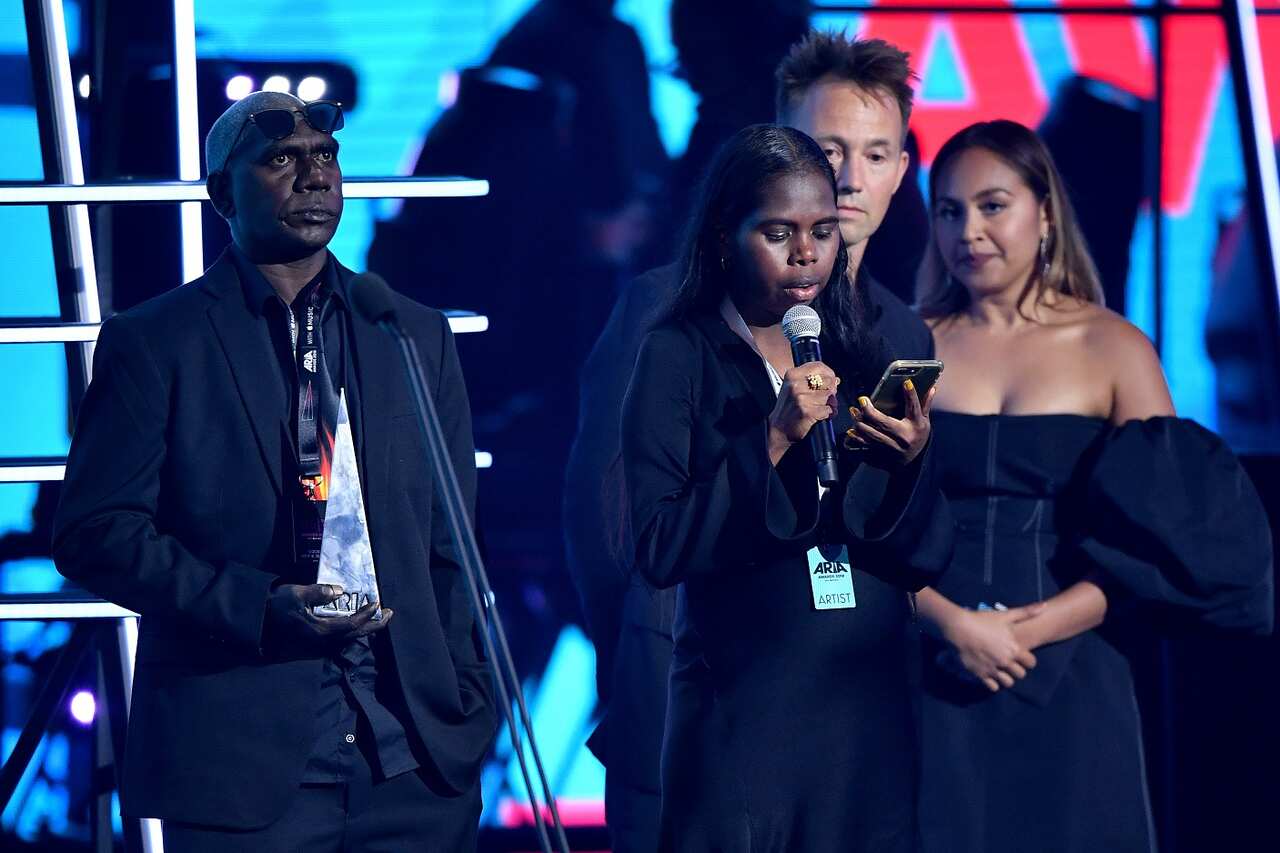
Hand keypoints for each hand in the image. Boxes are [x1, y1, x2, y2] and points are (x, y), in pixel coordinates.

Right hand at [264, 583, 393, 653]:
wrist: (254, 626)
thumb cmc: (274, 608)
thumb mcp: (296, 594)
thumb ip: (320, 592)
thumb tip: (340, 591)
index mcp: (321, 632)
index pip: (353, 624)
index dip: (367, 614)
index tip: (377, 602)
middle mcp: (322, 644)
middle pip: (356, 636)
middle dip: (375, 625)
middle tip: (390, 614)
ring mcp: (316, 649)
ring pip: (348, 641)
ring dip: (364, 630)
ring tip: (375, 618)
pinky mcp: (311, 649)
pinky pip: (338, 643)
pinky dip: (350, 633)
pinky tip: (352, 626)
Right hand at [767, 362, 839, 464]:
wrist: (779, 429)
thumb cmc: (788, 408)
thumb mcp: (794, 387)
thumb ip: (812, 380)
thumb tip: (836, 379)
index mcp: (792, 375)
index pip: (818, 366)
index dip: (829, 373)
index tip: (832, 380)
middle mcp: (796, 384)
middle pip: (828, 381)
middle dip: (830, 390)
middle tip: (824, 398)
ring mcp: (802, 398)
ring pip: (829, 396)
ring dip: (828, 404)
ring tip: (819, 408)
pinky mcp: (808, 411)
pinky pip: (828, 409)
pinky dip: (827, 414)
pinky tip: (818, 416)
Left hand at [844, 379, 934, 467]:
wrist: (912, 465)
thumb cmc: (917, 438)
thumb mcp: (924, 422)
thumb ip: (924, 405)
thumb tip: (932, 388)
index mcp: (916, 426)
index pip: (914, 408)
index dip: (911, 395)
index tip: (906, 383)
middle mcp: (903, 438)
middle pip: (884, 423)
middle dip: (870, 411)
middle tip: (862, 401)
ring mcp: (891, 449)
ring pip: (872, 435)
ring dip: (859, 423)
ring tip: (853, 412)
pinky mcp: (881, 456)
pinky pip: (865, 447)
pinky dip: (857, 439)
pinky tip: (851, 431)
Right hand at [940, 603, 1044, 691]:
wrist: (958, 627)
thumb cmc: (982, 620)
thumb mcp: (1005, 615)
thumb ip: (1026, 612)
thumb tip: (1045, 605)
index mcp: (1014, 649)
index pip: (1031, 663)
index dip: (1027, 660)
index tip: (1020, 656)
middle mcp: (1005, 662)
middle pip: (1021, 674)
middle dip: (1017, 669)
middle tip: (1009, 663)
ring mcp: (993, 669)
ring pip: (1008, 683)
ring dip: (1006, 678)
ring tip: (1000, 671)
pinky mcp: (980, 674)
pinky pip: (993, 687)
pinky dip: (993, 683)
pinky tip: (990, 675)